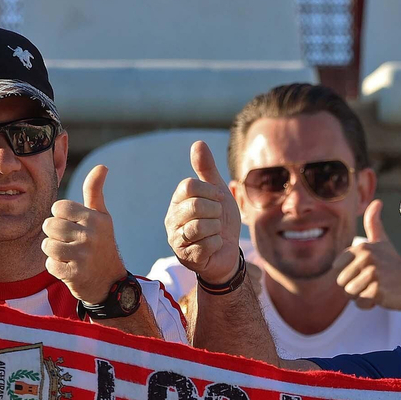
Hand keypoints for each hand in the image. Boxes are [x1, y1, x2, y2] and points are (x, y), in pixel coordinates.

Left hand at [44, 164, 126, 303]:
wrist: (110, 282)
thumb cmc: (101, 244)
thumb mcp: (101, 217)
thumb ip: (95, 191)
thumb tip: (102, 166)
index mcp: (95, 218)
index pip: (58, 208)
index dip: (60, 217)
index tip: (72, 226)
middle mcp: (90, 236)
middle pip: (49, 225)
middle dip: (55, 235)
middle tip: (69, 243)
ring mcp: (83, 256)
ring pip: (47, 245)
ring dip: (53, 252)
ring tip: (68, 255)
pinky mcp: (75, 274)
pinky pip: (49, 265)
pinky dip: (55, 267)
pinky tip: (68, 268)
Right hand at [166, 141, 241, 285]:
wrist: (227, 252)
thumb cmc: (220, 220)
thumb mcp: (218, 192)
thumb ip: (207, 169)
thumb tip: (198, 143)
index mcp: (178, 200)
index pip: (189, 186)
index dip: (210, 192)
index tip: (219, 200)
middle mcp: (172, 219)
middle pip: (195, 206)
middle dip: (216, 212)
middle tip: (217, 219)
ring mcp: (176, 239)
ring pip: (200, 226)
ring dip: (216, 229)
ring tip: (215, 232)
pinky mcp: (185, 256)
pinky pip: (207, 244)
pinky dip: (217, 244)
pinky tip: (213, 246)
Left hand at [331, 200, 400, 311]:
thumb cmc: (393, 265)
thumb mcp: (382, 242)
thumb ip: (374, 223)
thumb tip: (377, 201)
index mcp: (362, 247)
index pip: (336, 269)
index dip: (349, 275)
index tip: (366, 271)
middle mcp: (366, 258)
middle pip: (341, 283)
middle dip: (354, 287)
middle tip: (373, 282)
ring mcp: (373, 274)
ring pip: (349, 294)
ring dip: (361, 296)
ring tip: (377, 288)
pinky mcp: (377, 290)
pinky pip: (360, 303)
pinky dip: (368, 305)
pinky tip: (381, 297)